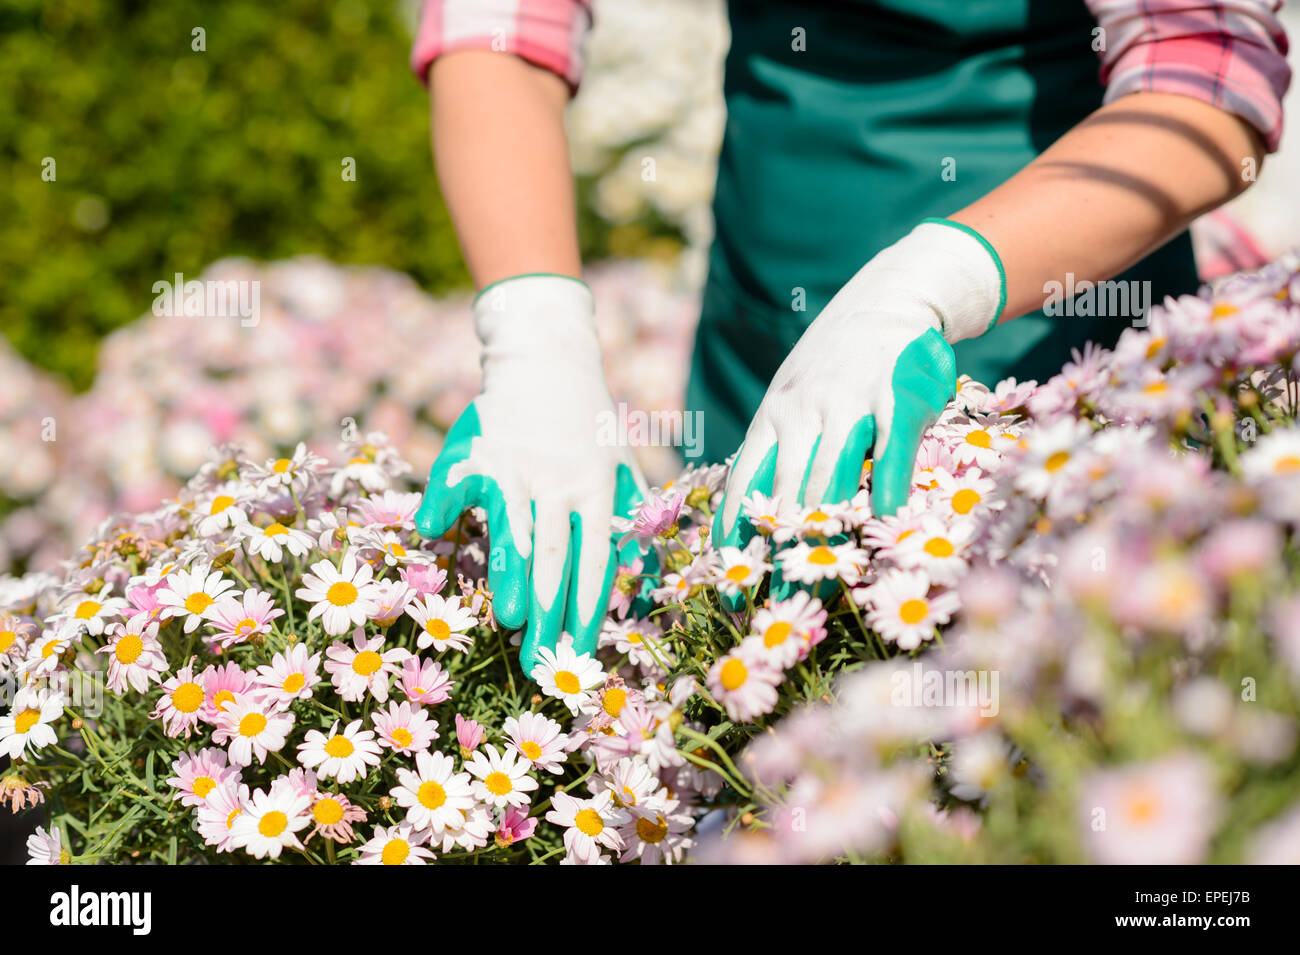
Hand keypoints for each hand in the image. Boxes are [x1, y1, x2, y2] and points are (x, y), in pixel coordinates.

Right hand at [415, 274, 644, 675]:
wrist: (546, 357)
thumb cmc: (587, 421)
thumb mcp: (621, 462)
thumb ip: (628, 516)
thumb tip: (638, 576)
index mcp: (597, 489)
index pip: (596, 560)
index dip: (589, 609)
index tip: (581, 653)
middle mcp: (559, 483)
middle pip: (556, 558)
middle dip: (550, 615)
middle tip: (541, 664)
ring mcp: (518, 467)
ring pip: (514, 530)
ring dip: (512, 576)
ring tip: (511, 618)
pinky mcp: (480, 452)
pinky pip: (458, 487)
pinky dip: (443, 508)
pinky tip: (433, 537)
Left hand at [714, 220, 1004, 549]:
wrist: (888, 299)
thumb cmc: (834, 366)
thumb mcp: (791, 398)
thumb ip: (777, 449)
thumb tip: (749, 512)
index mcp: (772, 418)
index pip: (745, 482)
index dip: (736, 533)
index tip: (728, 579)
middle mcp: (803, 413)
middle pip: (788, 492)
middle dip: (781, 547)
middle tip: (778, 598)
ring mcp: (850, 403)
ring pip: (832, 476)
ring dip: (826, 530)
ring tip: (822, 577)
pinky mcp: (896, 396)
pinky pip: (891, 448)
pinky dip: (888, 483)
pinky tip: (885, 516)